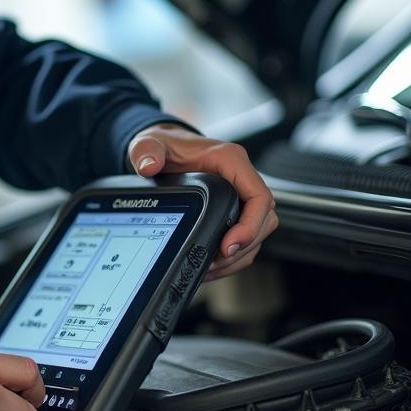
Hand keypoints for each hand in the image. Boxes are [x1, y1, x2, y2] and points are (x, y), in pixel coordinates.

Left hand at [127, 122, 277, 280]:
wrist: (161, 149)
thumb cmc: (163, 145)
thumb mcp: (149, 144)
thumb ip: (146, 151)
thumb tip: (149, 165)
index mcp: (229, 160)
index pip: (259, 196)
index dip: (251, 225)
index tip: (229, 245)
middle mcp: (240, 177)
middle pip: (264, 218)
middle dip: (244, 245)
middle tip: (217, 260)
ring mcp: (239, 194)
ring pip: (258, 231)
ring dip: (240, 254)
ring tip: (212, 266)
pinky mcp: (234, 208)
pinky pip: (245, 235)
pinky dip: (233, 255)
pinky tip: (213, 263)